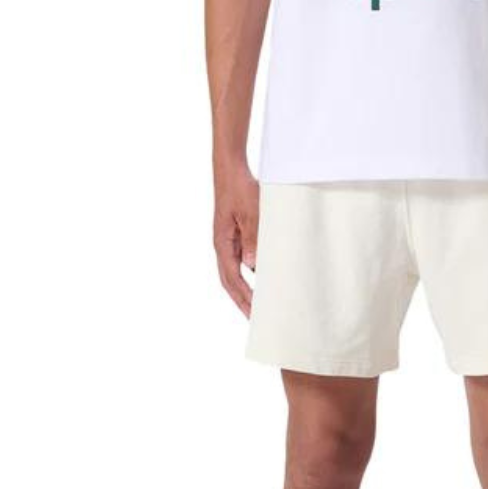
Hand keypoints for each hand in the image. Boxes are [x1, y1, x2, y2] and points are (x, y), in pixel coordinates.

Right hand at [213, 161, 259, 316]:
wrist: (231, 170)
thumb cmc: (240, 188)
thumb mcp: (251, 212)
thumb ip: (253, 237)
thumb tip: (253, 265)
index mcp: (222, 243)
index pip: (231, 278)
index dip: (243, 297)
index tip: (254, 313)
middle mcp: (224, 245)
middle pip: (230, 281)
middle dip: (243, 301)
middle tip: (257, 319)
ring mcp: (229, 241)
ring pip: (236, 272)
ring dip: (247, 289)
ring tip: (262, 304)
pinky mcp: (236, 235)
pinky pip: (243, 259)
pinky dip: (252, 273)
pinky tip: (265, 277)